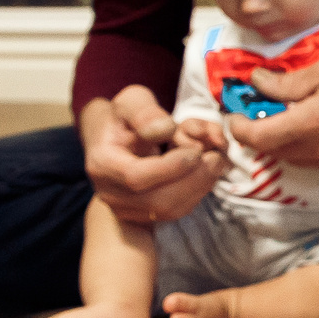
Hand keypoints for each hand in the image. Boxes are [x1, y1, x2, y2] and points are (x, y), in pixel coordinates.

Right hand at [82, 87, 222, 222]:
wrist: (113, 139)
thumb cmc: (123, 118)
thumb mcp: (131, 102)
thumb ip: (145, 112)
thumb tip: (164, 130)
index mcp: (101, 165)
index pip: (135, 177)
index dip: (169, 168)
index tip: (196, 152)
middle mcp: (110, 193)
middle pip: (157, 200)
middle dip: (192, 180)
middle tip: (216, 157)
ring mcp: (126, 209)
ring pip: (169, 210)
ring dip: (199, 187)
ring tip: (216, 162)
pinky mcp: (143, 215)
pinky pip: (174, 212)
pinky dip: (196, 194)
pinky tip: (208, 174)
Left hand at [227, 60, 318, 170]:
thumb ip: (287, 82)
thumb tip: (256, 82)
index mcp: (310, 123)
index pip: (257, 138)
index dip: (238, 128)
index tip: (235, 114)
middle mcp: (316, 148)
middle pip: (268, 150)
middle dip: (256, 131)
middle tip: (257, 108)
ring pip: (286, 156)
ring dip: (276, 139)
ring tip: (284, 114)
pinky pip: (306, 159)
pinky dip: (296, 144)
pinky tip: (308, 123)